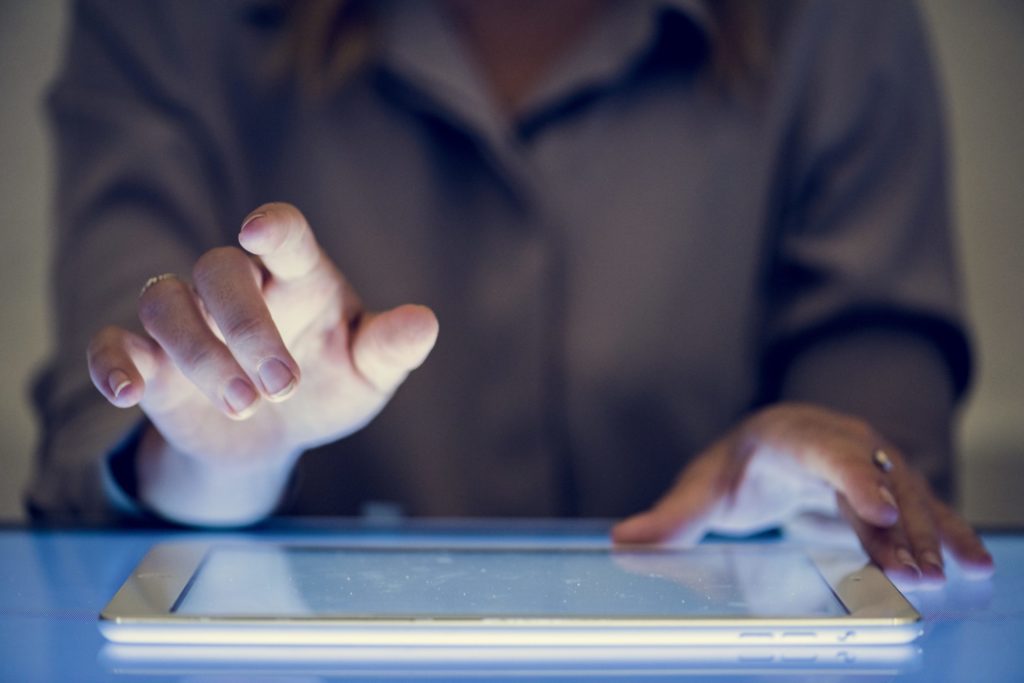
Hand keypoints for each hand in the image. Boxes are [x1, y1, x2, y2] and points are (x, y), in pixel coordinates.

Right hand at [86, 202, 437, 522]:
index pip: (285, 237)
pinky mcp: (150, 361)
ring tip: (243, 405)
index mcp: (297, 279)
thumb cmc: (328, 384)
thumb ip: (390, 348)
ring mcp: (189, 321)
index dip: (274, 228)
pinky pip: (113, 344)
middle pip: (218, 270)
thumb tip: (425, 323)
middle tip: (281, 385)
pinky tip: (128, 393)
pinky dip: (112, 364)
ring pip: (165, 304)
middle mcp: (238, 289)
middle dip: (247, 325)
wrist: (276, 433)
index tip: (262, 232)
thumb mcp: (367, 373)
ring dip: (200, 354)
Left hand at [612, 403, 993, 585]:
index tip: (874, 508)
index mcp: (789, 437)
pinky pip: (922, 508)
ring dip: (922, 535)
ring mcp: (869, 462)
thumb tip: (623, 541)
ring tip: (938, 577)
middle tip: (912, 571)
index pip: (823, 451)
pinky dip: (947, 532)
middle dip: (894, 523)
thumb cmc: (741, 467)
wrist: (777, 444)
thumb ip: (672, 519)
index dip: (851, 476)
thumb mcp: (706, 489)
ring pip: (904, 494)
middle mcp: (838, 442)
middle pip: (872, 477)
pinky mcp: (889, 488)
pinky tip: (974, 561)